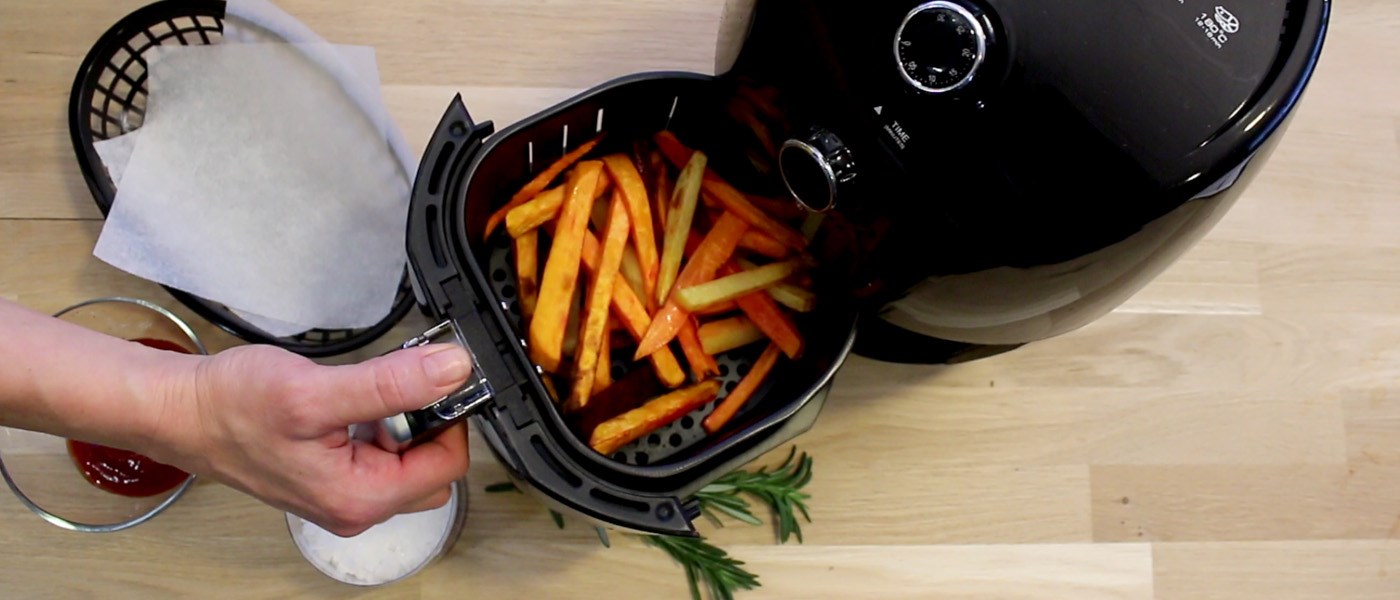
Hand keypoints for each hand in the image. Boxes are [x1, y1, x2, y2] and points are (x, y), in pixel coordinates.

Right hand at [156, 343, 472, 536]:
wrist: (183, 412)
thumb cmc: (232, 408)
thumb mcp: (317, 391)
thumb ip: (391, 385)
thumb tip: (451, 371)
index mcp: (360, 499)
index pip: (448, 463)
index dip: (448, 416)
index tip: (431, 379)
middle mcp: (356, 506)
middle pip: (435, 465)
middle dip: (424, 421)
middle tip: (387, 388)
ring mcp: (344, 493)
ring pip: (409, 456)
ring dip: (400, 419)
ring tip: (359, 392)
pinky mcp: (334, 474)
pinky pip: (380, 451)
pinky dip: (378, 421)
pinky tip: (348, 399)